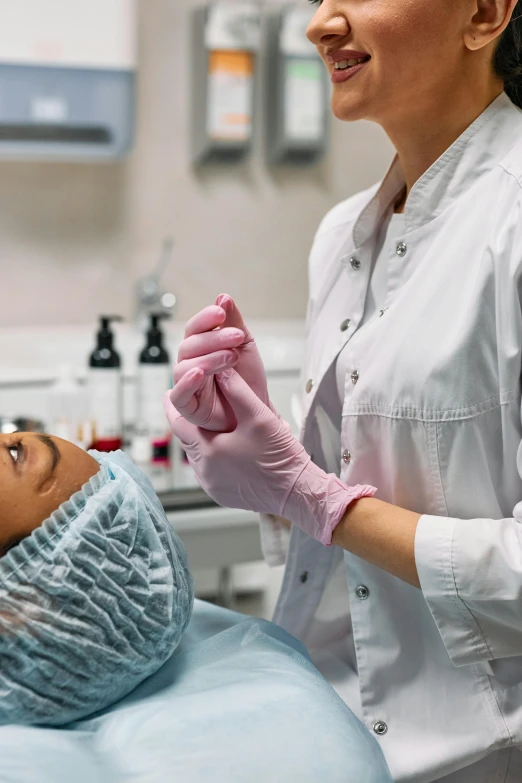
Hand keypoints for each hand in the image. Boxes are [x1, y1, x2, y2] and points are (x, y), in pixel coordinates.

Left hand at [164, 369, 376, 545]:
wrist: (297, 491)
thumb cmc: (279, 456)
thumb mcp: (259, 416)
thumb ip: (238, 391)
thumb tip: (221, 371)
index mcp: (208, 452)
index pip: (179, 424)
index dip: (173, 406)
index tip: (168, 394)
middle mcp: (205, 472)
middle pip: (187, 442)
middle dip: (187, 424)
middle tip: (186, 407)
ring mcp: (213, 487)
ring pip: (199, 458)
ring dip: (201, 443)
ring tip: (206, 427)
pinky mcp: (224, 495)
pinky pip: (211, 473)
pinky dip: (213, 460)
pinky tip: (224, 451)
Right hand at [169, 295, 268, 431]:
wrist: (258, 411)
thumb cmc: (248, 381)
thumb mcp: (245, 346)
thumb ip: (234, 322)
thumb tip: (223, 297)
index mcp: (202, 348)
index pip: (194, 328)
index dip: (205, 319)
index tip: (220, 313)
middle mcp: (191, 364)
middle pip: (189, 345)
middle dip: (213, 339)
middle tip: (236, 338)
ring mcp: (188, 384)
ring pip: (184, 366)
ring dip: (208, 358)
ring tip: (230, 358)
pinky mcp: (188, 407)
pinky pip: (179, 394)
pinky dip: (187, 382)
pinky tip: (200, 373)